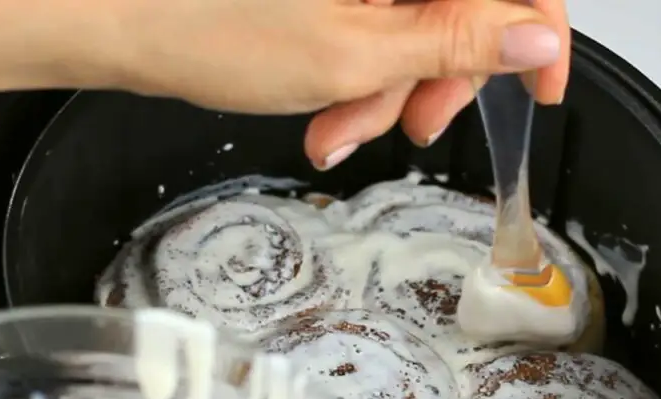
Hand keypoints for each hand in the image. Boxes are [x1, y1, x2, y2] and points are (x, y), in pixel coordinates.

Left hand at [104, 0, 564, 168]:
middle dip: (442, 75)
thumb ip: (459, 44)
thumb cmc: (208, 25)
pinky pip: (379, 21)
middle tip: (413, 123)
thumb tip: (534, 39)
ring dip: (392, 85)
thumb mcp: (355, 53)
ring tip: (341, 125)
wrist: (118, 17)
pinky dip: (364, 70)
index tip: (541, 87)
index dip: (540, 32)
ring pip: (419, 21)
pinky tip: (331, 105)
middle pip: (468, 2)